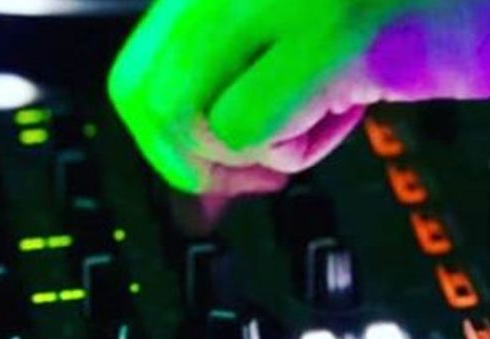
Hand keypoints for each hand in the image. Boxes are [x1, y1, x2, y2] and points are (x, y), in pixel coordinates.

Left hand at [108, 0, 489, 195]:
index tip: (217, 166)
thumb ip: (256, 58)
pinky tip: (351, 114)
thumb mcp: (324, 17)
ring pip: (187, 116)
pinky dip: (294, 151)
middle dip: (188, 157)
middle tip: (256, 171)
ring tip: (322, 120)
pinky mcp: (337, 33)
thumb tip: (192, 161)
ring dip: (251, 149)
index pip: (138, 60)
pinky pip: (252, 129)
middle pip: (141, 94)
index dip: (164, 135)